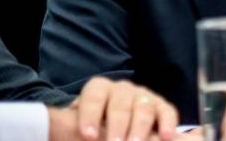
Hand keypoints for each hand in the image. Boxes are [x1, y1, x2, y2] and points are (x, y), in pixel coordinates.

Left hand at [50, 76, 178, 140]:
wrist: (111, 119)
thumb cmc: (93, 125)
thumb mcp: (79, 123)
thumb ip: (70, 125)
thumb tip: (57, 129)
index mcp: (99, 90)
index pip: (94, 96)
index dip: (90, 114)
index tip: (86, 135)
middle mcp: (122, 90)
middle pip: (120, 103)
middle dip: (117, 124)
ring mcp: (144, 96)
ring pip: (144, 106)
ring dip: (140, 126)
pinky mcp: (162, 106)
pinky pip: (168, 112)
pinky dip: (168, 124)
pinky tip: (167, 137)